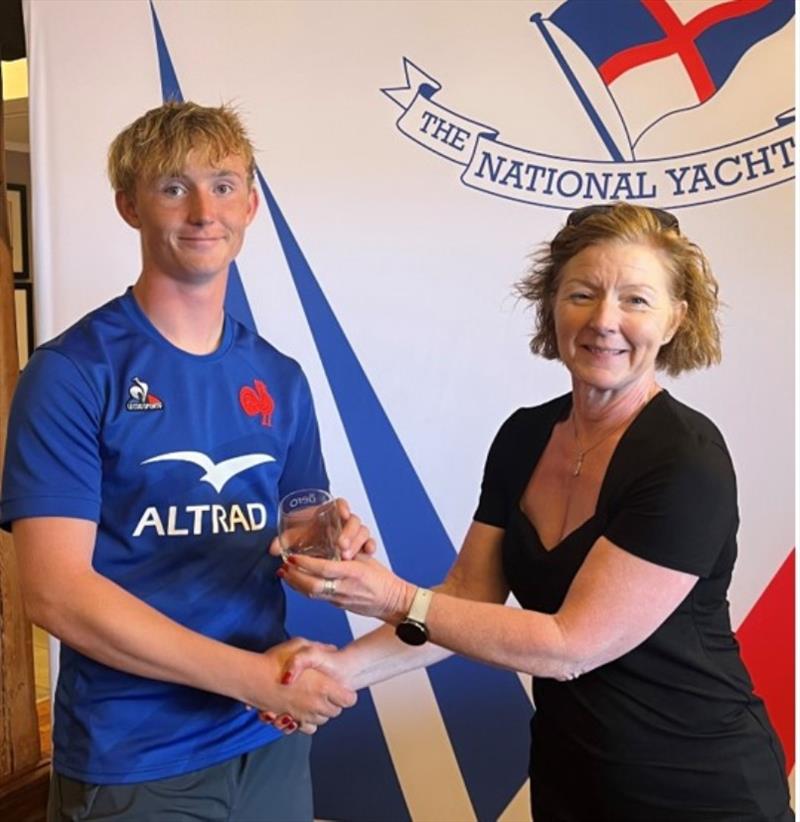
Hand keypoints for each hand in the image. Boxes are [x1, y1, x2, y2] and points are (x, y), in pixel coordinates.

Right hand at [243, 638, 356, 730]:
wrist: (251, 678)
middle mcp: (315, 704)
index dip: (346, 693)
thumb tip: (331, 649)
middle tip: (324, 690)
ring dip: (320, 711)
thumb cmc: (275, 661)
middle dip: (333, 702)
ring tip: (312, 698)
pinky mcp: (290, 720)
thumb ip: (320, 648)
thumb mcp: (301, 645)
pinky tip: (302, 709)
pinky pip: (306, 728)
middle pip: (335, 711)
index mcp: (323, 686)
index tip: (340, 687)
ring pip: (321, 720)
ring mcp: (302, 714)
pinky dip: (306, 722)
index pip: (348, 700)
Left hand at [268, 498, 375, 561]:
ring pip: (363, 531)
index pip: (340, 504)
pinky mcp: (363, 544)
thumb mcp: (301, 538)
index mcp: (330, 514)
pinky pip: (371, 542)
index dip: (342, 506)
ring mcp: (355, 534)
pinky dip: (371, 546)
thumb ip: (288, 541)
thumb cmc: (314, 538)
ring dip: (356, 542)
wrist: (325, 551)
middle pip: (353, 520)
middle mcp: (344, 523)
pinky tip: (368, 552)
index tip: (342, 514)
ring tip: (347, 555)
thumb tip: (272, 549)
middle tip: (341, 545)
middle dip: (349, 532)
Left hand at [277, 553, 414, 622]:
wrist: (392, 602)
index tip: (294, 556)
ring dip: (295, 583)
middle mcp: (345, 588)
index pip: (325, 568)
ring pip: (312, 594)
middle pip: (313, 586)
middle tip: (283, 566)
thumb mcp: (366, 560)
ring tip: (285, 573)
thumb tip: (329, 545)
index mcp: (354, 573)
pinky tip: (296, 582)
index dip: (306, 563)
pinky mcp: (338, 605)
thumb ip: (347, 555)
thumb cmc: (382, 579)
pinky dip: (303, 589)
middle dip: (294, 576)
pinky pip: (316, 598)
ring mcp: (340, 600)